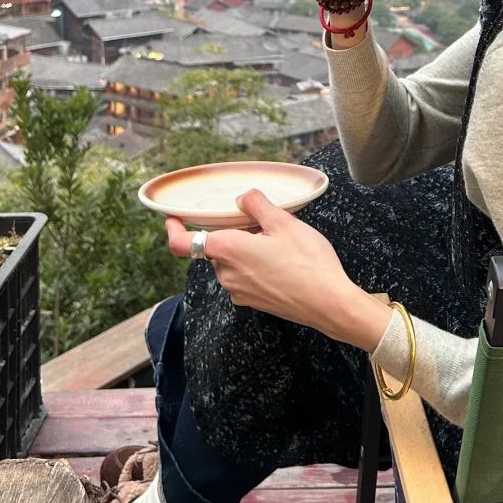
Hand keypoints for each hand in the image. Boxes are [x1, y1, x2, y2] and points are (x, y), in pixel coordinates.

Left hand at [166, 189, 391, 351]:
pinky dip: (254, 264)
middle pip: (214, 248)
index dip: (173, 229)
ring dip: (244, 248)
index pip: (183, 244)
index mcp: (227, 250)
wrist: (329, 303)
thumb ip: (256, 204)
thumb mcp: (283, 221)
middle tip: (259, 222)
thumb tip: (242, 199)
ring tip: (277, 242)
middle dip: (230, 232)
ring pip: (230, 261)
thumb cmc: (307, 262)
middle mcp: (226, 274)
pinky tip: (281, 260)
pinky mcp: (253, 301)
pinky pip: (243, 276)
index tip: (173, 218)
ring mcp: (239, 291)